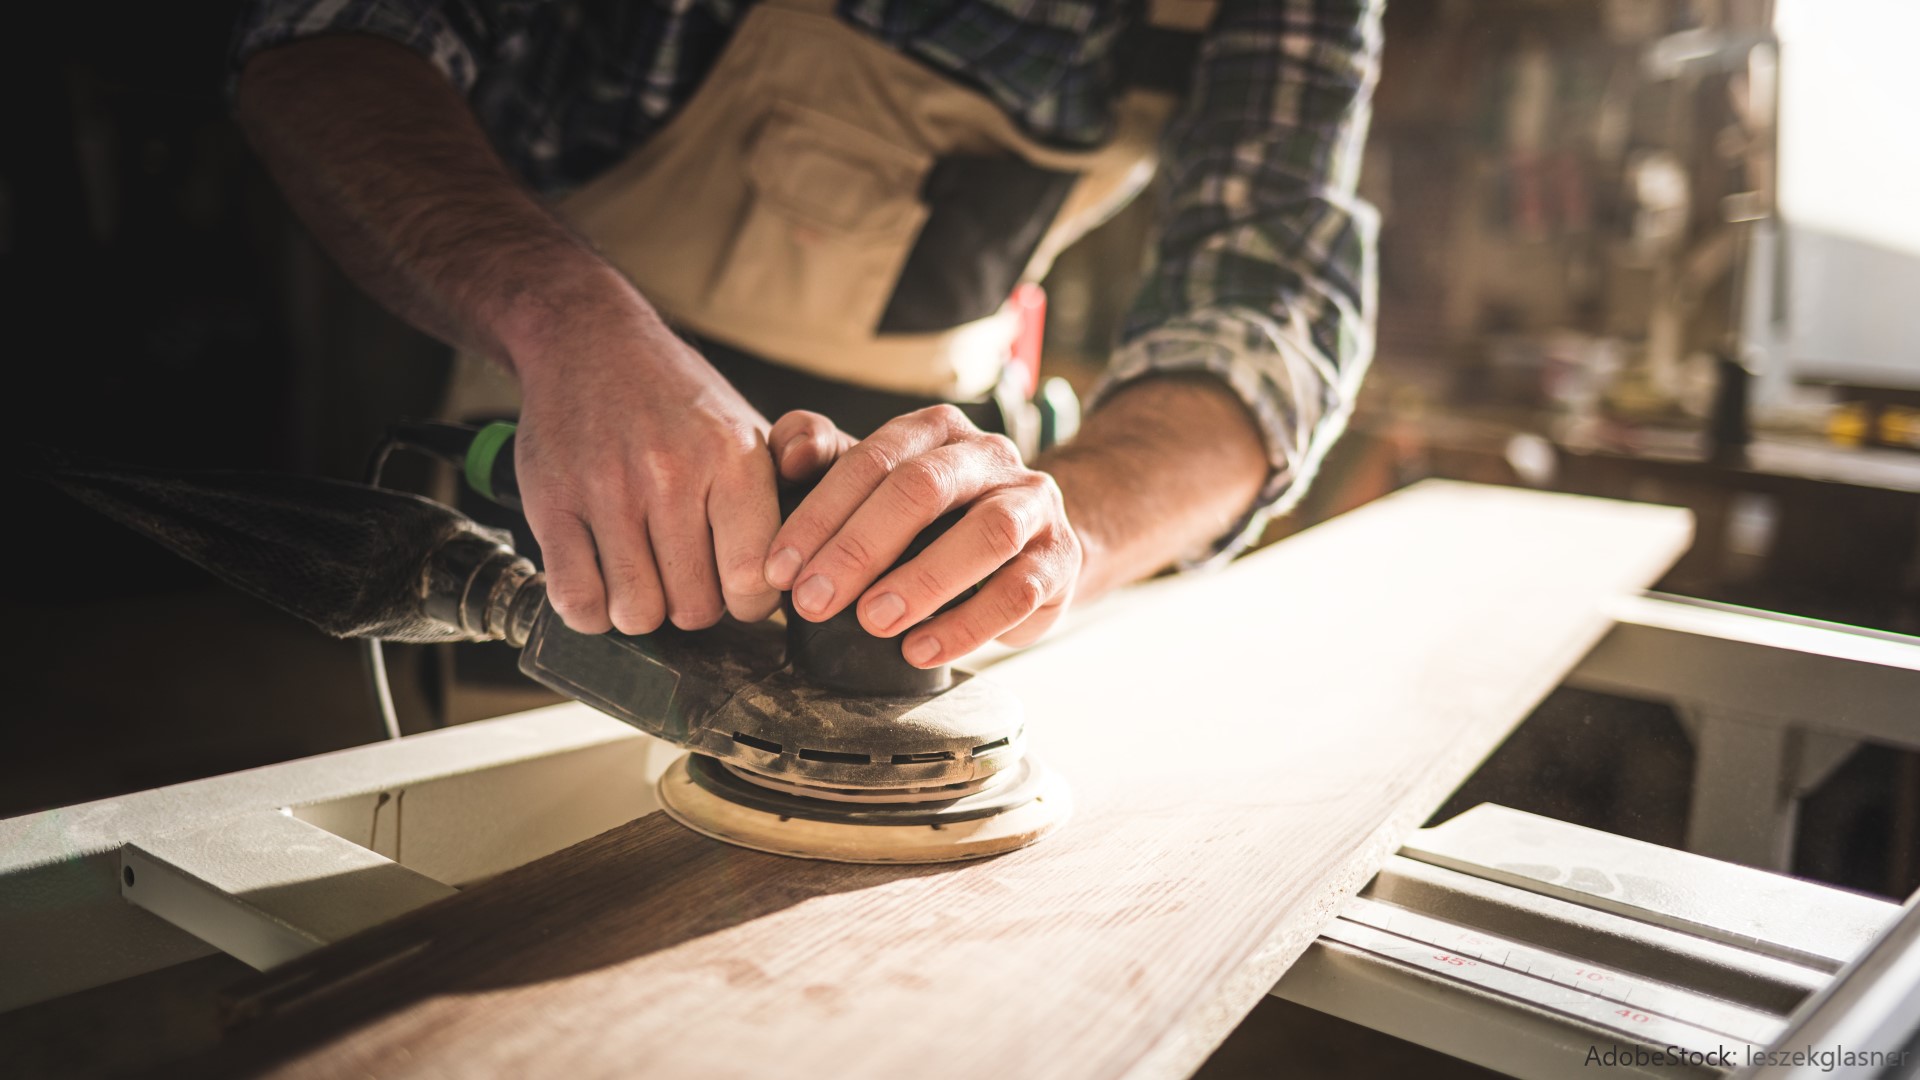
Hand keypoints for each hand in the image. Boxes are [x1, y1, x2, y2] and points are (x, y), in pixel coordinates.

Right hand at [512, 308, 793, 634]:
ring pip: (636, 611)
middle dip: (694, 606)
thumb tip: (809, 558)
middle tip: (687, 578)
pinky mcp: (552, 501)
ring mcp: (607, 488)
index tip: (738, 591)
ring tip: (646, 579)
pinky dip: (592, 612)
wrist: (591, 342)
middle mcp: (672, 472)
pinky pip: (577, 599)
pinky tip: (603, 585)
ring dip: (642, 610)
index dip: (749, 604)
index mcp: (734, 458)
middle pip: (694, 607)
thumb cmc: (680, 403)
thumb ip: (798, 482)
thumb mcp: (752, 428)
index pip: (753, 579)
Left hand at [762, 405, 1083, 666]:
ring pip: (987, 534)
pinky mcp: (1058, 558)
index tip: (779, 569)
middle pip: (925, 488)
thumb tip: (789, 453)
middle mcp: (989, 455)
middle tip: (814, 601)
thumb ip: (821, 454)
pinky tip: (920, 651)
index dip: (820, 514)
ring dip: (923, 581)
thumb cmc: (931, 518)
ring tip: (872, 622)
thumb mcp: (874, 482)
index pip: (872, 459)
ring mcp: (1032, 504)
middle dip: (861, 547)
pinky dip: (966, 626)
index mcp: (935, 429)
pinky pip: (1019, 591)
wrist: (1026, 544)